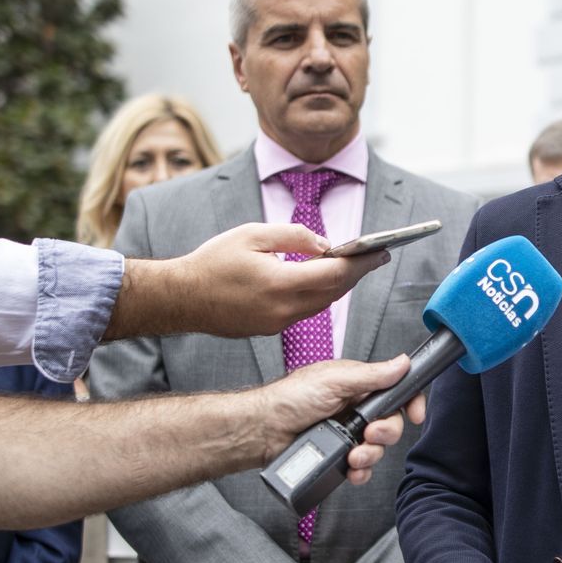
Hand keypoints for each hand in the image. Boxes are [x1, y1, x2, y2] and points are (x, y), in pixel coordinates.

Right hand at [109, 222, 388, 339]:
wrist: (180, 298)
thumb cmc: (212, 262)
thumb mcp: (252, 234)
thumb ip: (293, 236)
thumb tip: (325, 244)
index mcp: (280, 282)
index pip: (335, 273)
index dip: (361, 262)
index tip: (380, 251)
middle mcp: (284, 309)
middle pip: (334, 292)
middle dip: (357, 274)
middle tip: (376, 257)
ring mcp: (277, 323)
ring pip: (322, 304)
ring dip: (340, 286)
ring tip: (354, 266)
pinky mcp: (270, 329)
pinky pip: (305, 311)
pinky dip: (319, 295)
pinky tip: (322, 281)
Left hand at [252, 354, 426, 469]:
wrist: (262, 431)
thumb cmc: (289, 399)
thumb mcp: (334, 381)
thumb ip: (371, 376)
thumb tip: (402, 363)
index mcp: (357, 386)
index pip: (394, 391)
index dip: (409, 402)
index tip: (416, 415)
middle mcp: (355, 409)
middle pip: (390, 423)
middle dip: (386, 433)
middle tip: (370, 434)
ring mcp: (347, 433)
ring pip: (377, 448)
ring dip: (371, 455)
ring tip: (353, 455)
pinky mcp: (337, 455)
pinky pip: (361, 467)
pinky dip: (360, 471)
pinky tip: (351, 470)